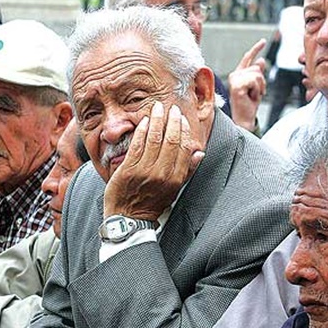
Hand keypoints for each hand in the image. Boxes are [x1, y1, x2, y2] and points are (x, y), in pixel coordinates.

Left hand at [104, 101, 204, 220]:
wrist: (128, 219)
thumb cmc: (152, 203)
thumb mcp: (174, 189)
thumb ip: (187, 170)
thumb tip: (199, 152)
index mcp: (175, 179)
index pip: (182, 148)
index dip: (183, 131)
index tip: (182, 119)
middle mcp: (161, 174)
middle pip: (170, 140)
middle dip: (172, 121)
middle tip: (172, 109)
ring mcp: (143, 171)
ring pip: (154, 139)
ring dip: (157, 120)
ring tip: (158, 108)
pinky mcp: (128, 169)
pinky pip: (137, 145)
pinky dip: (142, 131)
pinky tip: (145, 121)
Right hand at [227, 39, 266, 131]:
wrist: (244, 119)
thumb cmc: (249, 106)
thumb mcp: (257, 87)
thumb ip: (257, 74)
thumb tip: (261, 61)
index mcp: (238, 75)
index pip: (248, 58)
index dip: (256, 49)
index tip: (263, 41)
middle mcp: (234, 75)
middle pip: (257, 68)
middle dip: (262, 82)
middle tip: (256, 94)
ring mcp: (234, 80)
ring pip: (257, 74)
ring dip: (260, 87)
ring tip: (253, 96)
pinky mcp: (237, 86)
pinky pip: (255, 81)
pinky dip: (257, 90)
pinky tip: (251, 97)